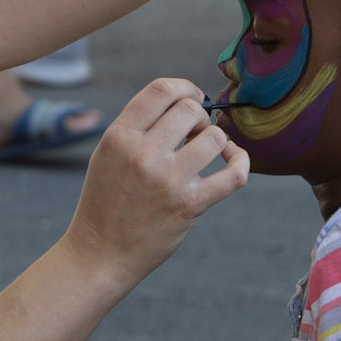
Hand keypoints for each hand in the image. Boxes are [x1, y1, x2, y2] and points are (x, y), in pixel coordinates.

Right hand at [63, 78, 246, 282]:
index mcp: (118, 136)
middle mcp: (142, 153)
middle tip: (194, 134)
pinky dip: (241, 162)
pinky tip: (234, 161)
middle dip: (199, 117)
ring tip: (208, 152)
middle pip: (190, 109)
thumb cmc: (106, 202)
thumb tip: (185, 104)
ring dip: (217, 140)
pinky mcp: (189, 205)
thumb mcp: (108, 155)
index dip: (184, 87)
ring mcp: (167, 180)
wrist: (100, 253)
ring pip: (214, 137)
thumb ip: (138, 128)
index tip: (192, 97)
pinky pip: (234, 174)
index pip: (160, 90)